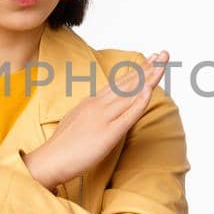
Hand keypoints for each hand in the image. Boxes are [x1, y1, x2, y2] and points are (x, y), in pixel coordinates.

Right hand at [24, 50, 168, 189]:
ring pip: (130, 93)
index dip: (136, 71)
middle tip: (163, 54)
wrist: (49, 160)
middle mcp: (99, 105)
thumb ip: (90, 111)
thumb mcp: (76, 120)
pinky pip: (128, 115)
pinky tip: (149, 89)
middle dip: (147, 68)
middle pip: (127, 83)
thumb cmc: (62, 146)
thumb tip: (98, 109)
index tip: (150, 60)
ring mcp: (104, 118)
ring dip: (148, 78)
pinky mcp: (108, 134)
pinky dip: (140, 101)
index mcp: (92, 102)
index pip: (118, 83)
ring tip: (162, 63)